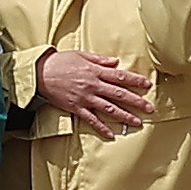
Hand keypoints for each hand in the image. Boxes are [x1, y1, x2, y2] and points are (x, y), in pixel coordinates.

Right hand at [36, 46, 156, 138]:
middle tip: (150, 108)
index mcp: (95, 71)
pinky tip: (111, 134)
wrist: (40, 73)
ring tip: (137, 122)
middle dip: (136, 102)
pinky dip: (101, 127)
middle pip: (119, 94)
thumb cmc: (60, 62)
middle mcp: (93, 86)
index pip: (120, 76)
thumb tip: (115, 62)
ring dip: (124, 116)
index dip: (135, 81)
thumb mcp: (81, 55)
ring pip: (109, 108)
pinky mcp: (76, 108)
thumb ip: (99, 59)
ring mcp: (85, 98)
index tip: (147, 85)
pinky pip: (91, 119)